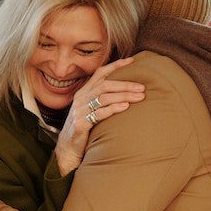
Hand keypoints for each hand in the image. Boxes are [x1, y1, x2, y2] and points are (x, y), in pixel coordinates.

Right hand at [53, 58, 143, 175]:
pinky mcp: (81, 124)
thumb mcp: (91, 110)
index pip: (100, 73)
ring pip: (104, 97)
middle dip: (125, 84)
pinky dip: (114, 109)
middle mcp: (81, 98)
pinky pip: (99, 113)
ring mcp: (80, 111)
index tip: (132, 61)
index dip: (116, 65)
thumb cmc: (85, 129)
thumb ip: (103, 100)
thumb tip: (126, 92)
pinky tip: (125, 107)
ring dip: (124, 95)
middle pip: (105, 84)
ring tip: (139, 97)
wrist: (68, 150)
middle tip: (142, 87)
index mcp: (83, 92)